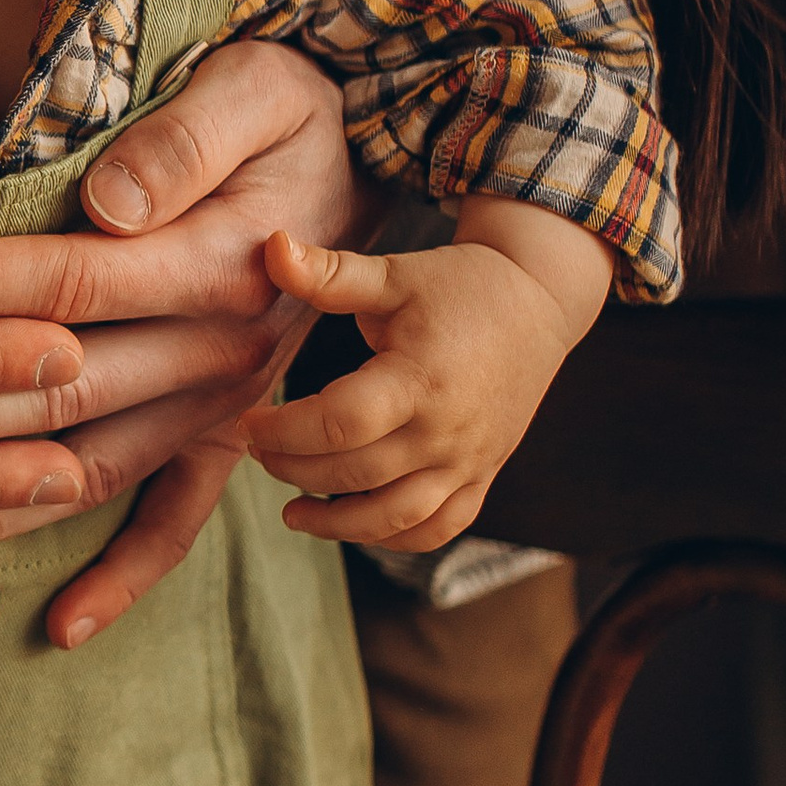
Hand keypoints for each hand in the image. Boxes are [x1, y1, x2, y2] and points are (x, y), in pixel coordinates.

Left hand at [0, 43, 374, 641]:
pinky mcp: (224, 436)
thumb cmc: (290, 112)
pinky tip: (60, 628)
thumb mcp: (261, 89)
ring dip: (1, 507)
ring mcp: (222, 406)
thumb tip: (113, 202)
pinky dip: (124, 577)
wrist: (364, 165)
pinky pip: (177, 521)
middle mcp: (219, 351)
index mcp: (220, 264)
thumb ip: (186, 140)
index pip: (76, 283)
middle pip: (64, 389)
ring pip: (93, 466)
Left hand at [238, 202, 611, 550]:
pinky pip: (438, 528)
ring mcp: (468, 460)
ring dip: (338, 525)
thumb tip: (270, 246)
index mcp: (419, 379)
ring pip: (396, 517)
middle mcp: (446, 430)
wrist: (539, 304)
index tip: (247, 423)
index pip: (338, 424)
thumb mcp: (394, 275)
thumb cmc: (460, 286)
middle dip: (294, 470)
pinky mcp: (482, 476)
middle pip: (356, 474)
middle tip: (260, 453)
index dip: (282, 432)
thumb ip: (329, 273)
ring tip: (293, 512)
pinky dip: (394, 539)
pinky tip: (354, 525)